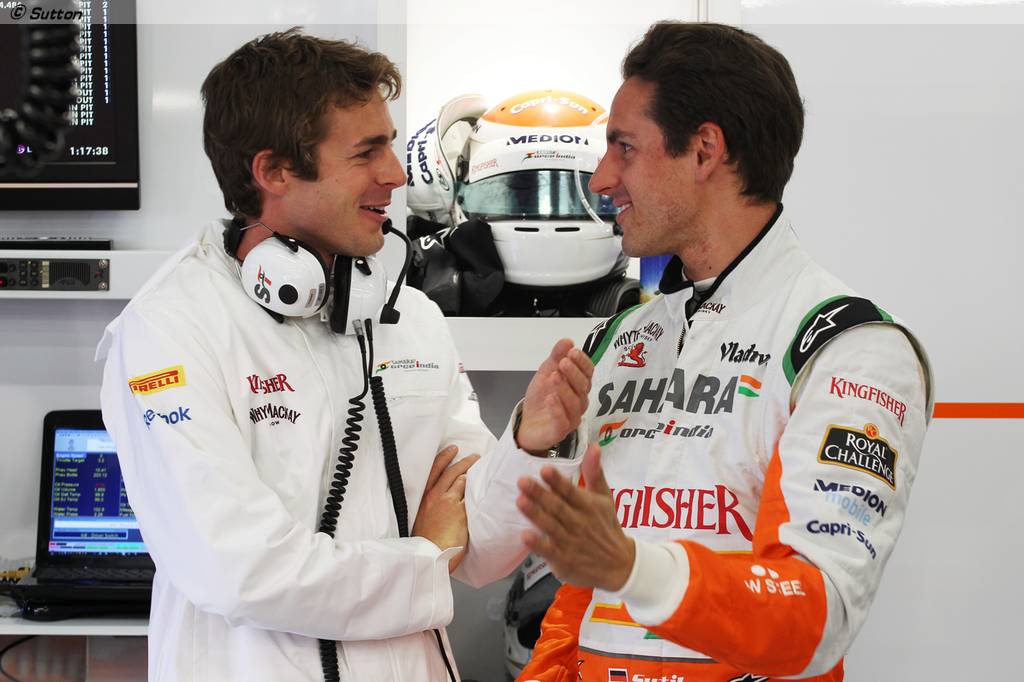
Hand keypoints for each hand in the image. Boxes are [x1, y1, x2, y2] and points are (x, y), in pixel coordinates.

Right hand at [412, 445, 479, 573]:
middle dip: (464, 461)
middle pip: (452, 471)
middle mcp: (436, 496)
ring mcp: (449, 502)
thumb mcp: (422, 520)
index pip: (434, 470)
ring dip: (473, 472)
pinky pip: (471, 495)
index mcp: (425, 498)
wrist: (429, 556)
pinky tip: (486, 487)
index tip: (452, 449)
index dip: (444, 457)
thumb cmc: (426, 544)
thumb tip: (443, 503)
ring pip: (463, 480)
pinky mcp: (461, 511)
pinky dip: (478, 489)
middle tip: (474, 456)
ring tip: (482, 468)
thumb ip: (432, 507)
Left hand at [516, 444, 634, 590]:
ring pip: (551, 526)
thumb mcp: (606, 498)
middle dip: (540, 494)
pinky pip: (549, 552)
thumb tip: (594, 446)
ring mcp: (571, 543)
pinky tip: (525, 535)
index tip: (544, 469)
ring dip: (535, 514)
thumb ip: (595, 472)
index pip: (571, 492)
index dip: (557, 481)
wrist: (619, 566)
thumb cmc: (606, 526)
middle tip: (522, 481)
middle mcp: (580, 523)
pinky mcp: (564, 561)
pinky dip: (537, 544)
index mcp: (589, 506)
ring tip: (520, 501)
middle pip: (558, 507)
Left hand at [517, 339, 593, 453]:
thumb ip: (556, 357)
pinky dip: (557, 409)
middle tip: (564, 363)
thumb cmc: (541, 399)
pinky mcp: (560, 431)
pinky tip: (550, 399)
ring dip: (565, 389)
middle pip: (583, 387)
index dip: (582, 362)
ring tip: (554, 378)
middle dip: (574, 373)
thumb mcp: (546, 372)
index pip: (588, 372)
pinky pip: (562, 421)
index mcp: (578, 386)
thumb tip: (567, 341)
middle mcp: (579, 401)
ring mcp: (571, 417)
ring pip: (575, 403)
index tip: (573, 351)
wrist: (527, 423)